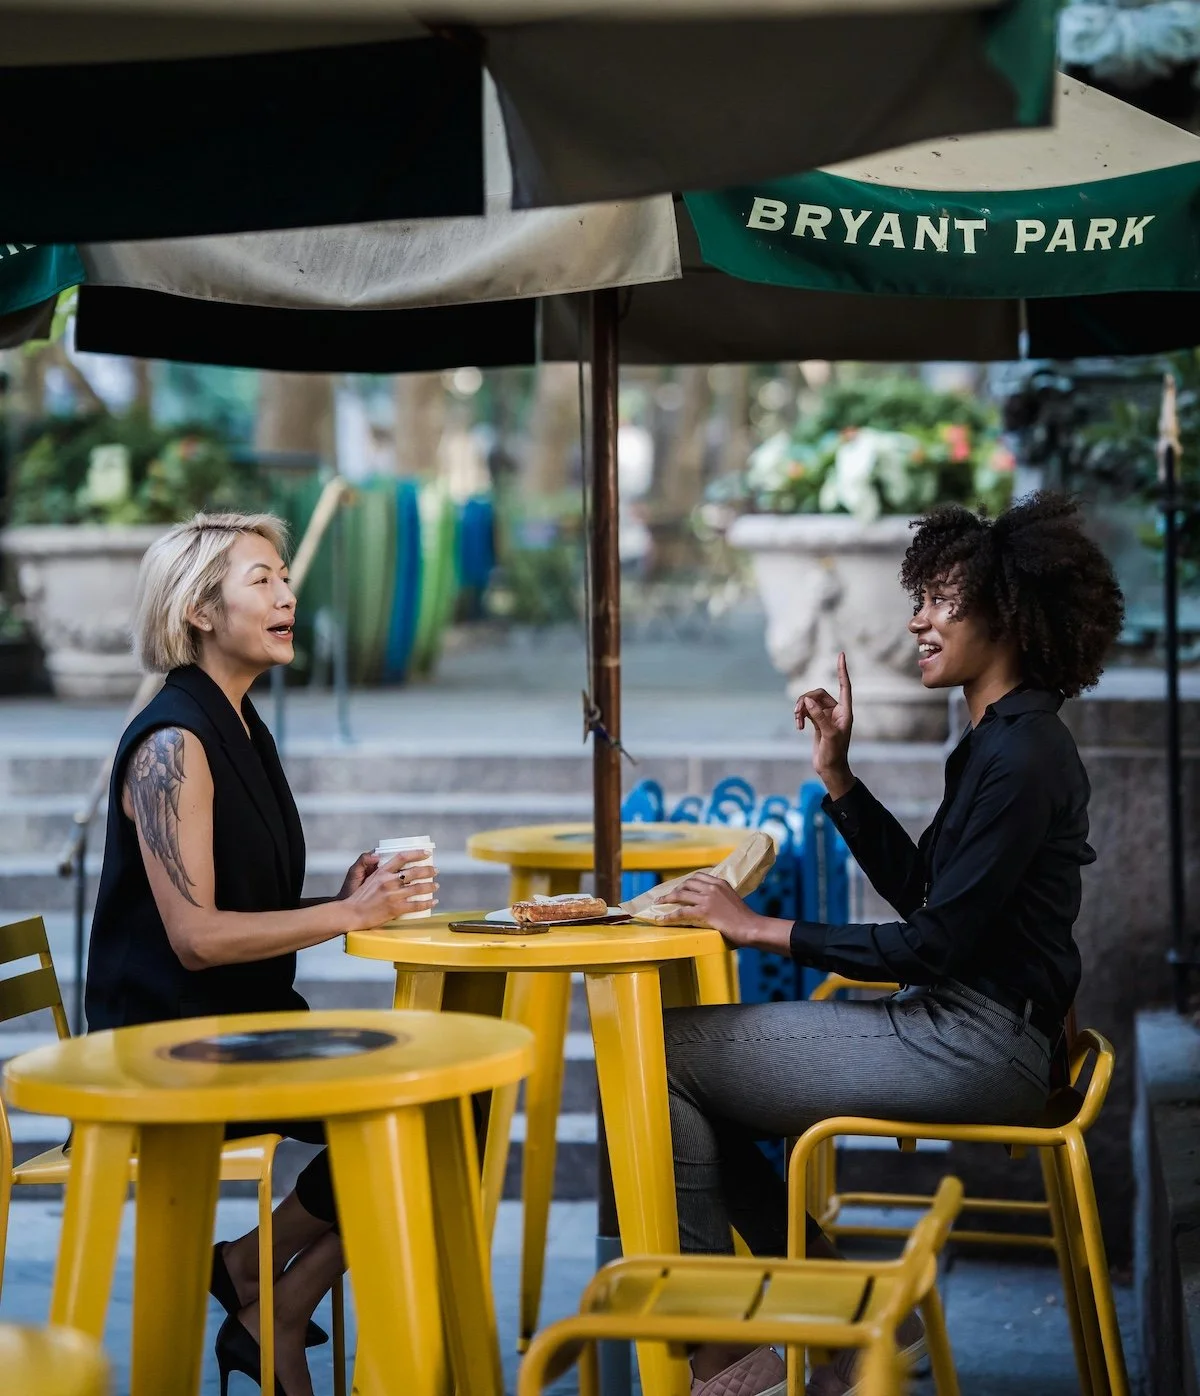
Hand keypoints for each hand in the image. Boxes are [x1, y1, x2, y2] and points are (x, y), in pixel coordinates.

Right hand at [342, 851, 438, 930]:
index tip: (427, 853)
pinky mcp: (395, 909)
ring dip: (430, 886)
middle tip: (435, 870)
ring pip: (418, 888)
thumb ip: (381, 872)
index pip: (402, 857)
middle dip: (428, 870)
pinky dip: (427, 903)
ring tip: (436, 886)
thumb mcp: (368, 878)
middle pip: (414, 872)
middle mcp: (388, 881)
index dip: (417, 853)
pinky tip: (433, 902)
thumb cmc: (359, 897)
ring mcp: (393, 895)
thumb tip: (393, 865)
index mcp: (382, 872)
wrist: (352, 913)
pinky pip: (416, 905)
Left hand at [659, 873, 760, 946]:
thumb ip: (722, 897)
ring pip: (680, 894)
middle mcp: (712, 887)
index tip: (680, 887)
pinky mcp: (704, 911)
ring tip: (658, 902)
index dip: (686, 882)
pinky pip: (681, 912)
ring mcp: (707, 898)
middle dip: (675, 889)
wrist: (751, 927)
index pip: (698, 876)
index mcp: (720, 883)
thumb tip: (714, 904)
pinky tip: (661, 919)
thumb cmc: (745, 918)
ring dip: (667, 898)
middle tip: (668, 896)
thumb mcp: (733, 900)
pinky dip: (669, 916)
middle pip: (687, 883)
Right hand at [794, 651, 854, 797]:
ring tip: (796, 720)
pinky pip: (806, 711)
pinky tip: (797, 726)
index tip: (840, 654)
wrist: (829, 769)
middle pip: (819, 694)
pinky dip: (799, 716)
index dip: (842, 670)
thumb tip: (808, 702)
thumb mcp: (828, 736)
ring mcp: (825, 716)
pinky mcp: (817, 722)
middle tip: (797, 712)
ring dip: (800, 708)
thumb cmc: (834, 754)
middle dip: (806, 700)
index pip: (844, 686)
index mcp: (845, 712)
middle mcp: (836, 712)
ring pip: (810, 702)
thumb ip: (819, 718)